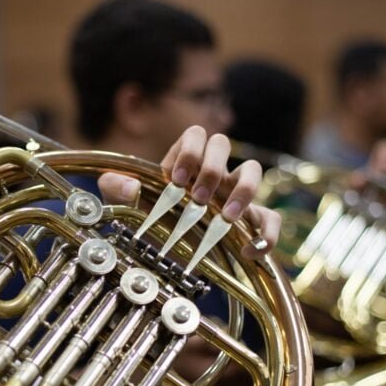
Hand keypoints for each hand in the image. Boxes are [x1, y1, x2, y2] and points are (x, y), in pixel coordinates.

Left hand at [97, 126, 280, 258]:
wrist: (165, 246)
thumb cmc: (147, 215)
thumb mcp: (124, 202)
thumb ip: (116, 188)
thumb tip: (129, 187)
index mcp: (184, 159)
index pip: (195, 134)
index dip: (189, 151)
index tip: (176, 180)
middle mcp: (212, 170)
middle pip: (222, 144)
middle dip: (212, 169)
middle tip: (198, 199)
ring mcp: (233, 192)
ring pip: (252, 171)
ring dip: (244, 190)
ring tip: (227, 217)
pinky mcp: (249, 219)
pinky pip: (269, 218)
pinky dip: (265, 233)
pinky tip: (250, 251)